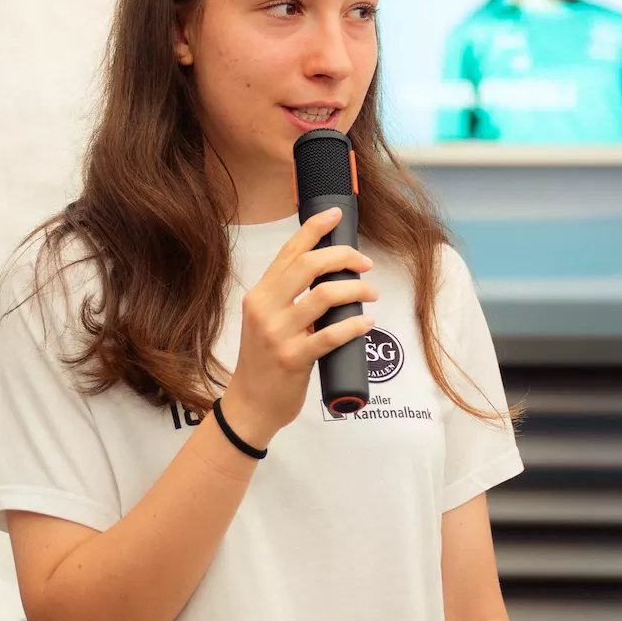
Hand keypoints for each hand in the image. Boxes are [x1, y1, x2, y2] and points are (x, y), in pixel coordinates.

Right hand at [220, 209, 376, 450]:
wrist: (250, 405)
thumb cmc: (265, 362)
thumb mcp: (268, 322)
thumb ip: (290, 300)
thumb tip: (331, 276)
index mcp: (259, 295)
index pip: (288, 252)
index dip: (314, 229)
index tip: (336, 215)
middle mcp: (264, 309)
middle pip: (308, 266)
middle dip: (343, 257)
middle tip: (365, 264)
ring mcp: (277, 334)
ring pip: (323, 296)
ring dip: (355, 290)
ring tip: (371, 295)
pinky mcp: (292, 359)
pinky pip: (330, 335)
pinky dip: (354, 326)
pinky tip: (367, 323)